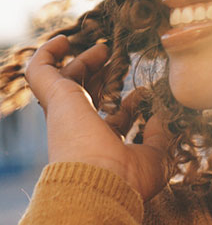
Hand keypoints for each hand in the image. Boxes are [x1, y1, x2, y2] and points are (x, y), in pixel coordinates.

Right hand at [25, 35, 169, 200]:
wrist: (100, 184)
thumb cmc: (129, 179)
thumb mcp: (156, 157)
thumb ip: (159, 136)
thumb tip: (158, 117)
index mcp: (102, 145)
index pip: (111, 121)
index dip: (128, 106)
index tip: (144, 93)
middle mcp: (81, 130)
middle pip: (88, 97)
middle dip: (104, 78)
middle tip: (119, 61)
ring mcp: (66, 114)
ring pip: (67, 82)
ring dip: (84, 62)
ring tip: (104, 48)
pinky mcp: (56, 99)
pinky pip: (39, 71)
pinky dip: (47, 54)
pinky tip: (64, 40)